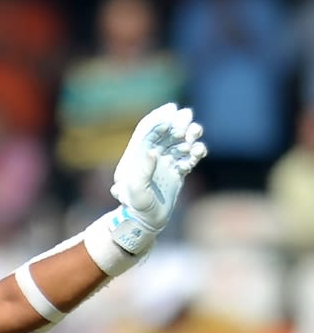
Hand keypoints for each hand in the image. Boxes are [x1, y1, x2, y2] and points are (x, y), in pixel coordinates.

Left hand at [107, 103, 206, 253]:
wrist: (147, 222)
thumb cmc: (137, 208)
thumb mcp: (136, 192)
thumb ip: (142, 171)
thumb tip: (152, 151)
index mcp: (134, 157)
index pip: (146, 132)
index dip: (158, 119)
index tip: (172, 110)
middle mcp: (149, 157)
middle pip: (164, 134)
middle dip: (177, 124)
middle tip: (188, 119)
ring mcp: (163, 164)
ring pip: (178, 143)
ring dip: (188, 135)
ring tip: (196, 132)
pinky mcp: (176, 172)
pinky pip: (187, 157)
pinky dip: (195, 152)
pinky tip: (199, 152)